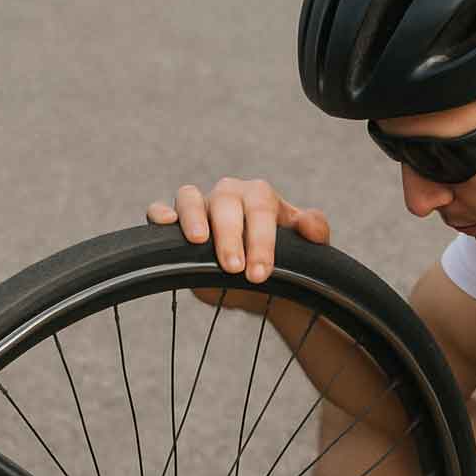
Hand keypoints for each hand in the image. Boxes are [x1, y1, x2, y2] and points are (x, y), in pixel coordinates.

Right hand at [146, 179, 330, 307]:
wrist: (261, 280)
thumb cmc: (285, 258)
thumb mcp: (307, 248)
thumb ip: (315, 232)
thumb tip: (311, 227)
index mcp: (260, 196)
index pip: (261, 210)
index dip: (261, 241)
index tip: (261, 273)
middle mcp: (229, 195)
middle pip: (225, 203)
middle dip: (230, 237)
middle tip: (235, 269)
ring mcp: (201, 206)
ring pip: (190, 197)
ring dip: (193, 218)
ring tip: (198, 241)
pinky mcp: (177, 223)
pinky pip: (161, 209)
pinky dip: (160, 214)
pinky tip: (165, 225)